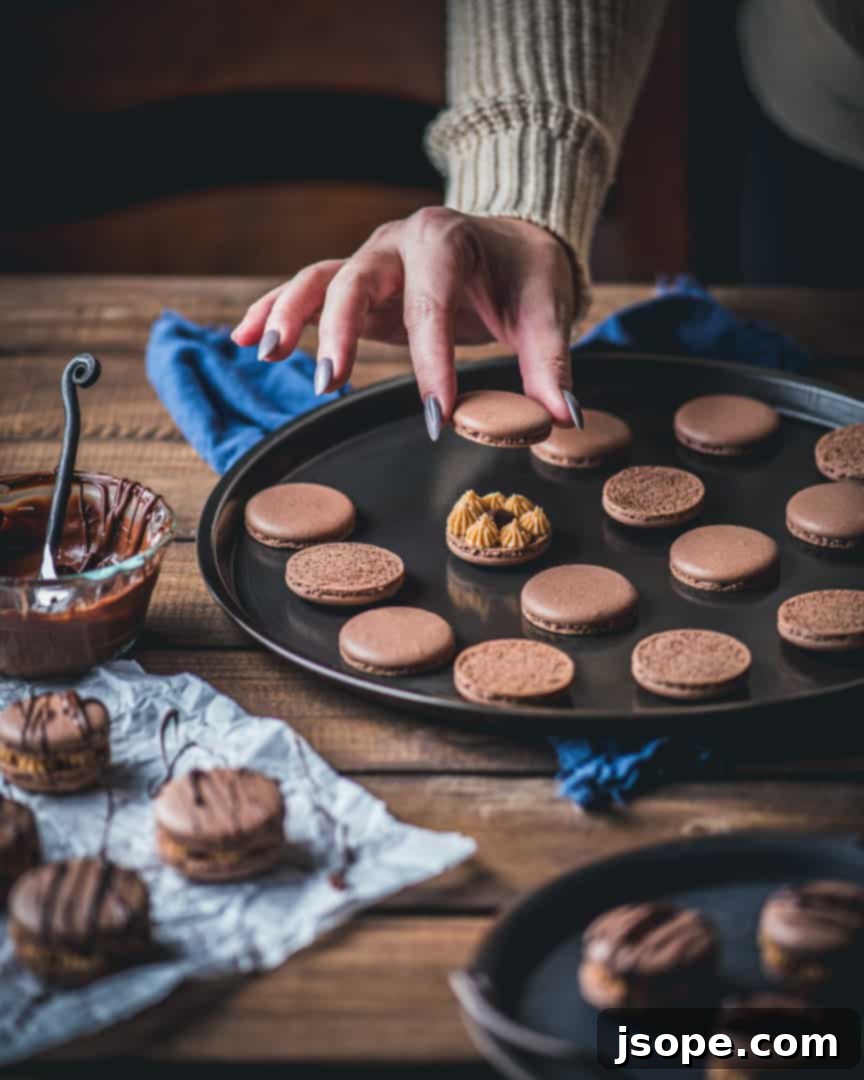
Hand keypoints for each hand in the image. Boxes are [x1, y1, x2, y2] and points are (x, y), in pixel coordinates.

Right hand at [231, 208, 584, 438]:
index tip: (436, 416)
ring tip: (264, 355)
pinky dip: (274, 310)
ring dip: (289, 315)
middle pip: (355, 280)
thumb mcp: (547, 311)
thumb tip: (565, 420)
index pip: (432, 306)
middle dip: (338, 331)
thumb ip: (551, 365)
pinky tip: (245, 340)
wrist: (513, 238)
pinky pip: (308, 289)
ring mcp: (373, 259)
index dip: (432, 365)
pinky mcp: (360, 281)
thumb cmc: (527, 274)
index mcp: (448, 243)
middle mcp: (401, 243)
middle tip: (327, 385)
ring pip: (320, 279)